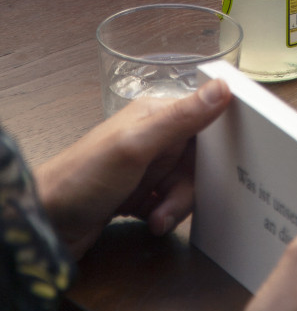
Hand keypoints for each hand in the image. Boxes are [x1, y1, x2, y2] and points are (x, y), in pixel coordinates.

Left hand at [34, 79, 231, 258]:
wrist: (47, 224)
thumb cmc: (85, 177)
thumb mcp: (137, 146)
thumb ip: (181, 118)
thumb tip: (224, 87)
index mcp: (155, 115)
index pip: (204, 117)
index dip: (220, 137)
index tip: (236, 156)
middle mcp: (154, 137)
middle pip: (199, 159)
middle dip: (192, 185)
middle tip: (173, 200)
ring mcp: (146, 166)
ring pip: (186, 184)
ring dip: (176, 204)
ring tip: (156, 217)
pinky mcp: (139, 193)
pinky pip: (170, 202)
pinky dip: (164, 214)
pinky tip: (149, 220)